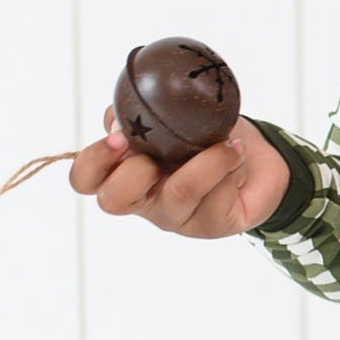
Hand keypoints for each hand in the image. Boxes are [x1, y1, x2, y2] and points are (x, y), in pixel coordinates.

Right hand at [69, 111, 288, 237]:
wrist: (254, 156)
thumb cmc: (202, 135)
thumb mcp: (168, 116)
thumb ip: (138, 114)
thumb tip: (121, 119)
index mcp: (124, 171)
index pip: (85, 179)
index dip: (92, 162)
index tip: (118, 137)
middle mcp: (145, 199)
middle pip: (112, 201)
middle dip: (135, 171)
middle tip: (161, 150)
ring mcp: (176, 216)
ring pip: (178, 193)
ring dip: (205, 160)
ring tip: (227, 144)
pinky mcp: (211, 225)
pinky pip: (217, 194)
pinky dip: (229, 164)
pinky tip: (236, 155)